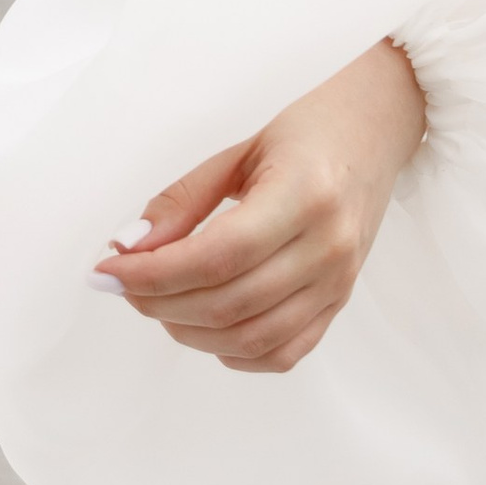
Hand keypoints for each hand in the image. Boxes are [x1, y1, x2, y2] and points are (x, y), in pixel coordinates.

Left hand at [92, 40, 425, 373]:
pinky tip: (204, 326)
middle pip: (229, 303)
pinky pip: (282, 353)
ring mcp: (338, 282)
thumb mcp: (238, 152)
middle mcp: (327, 246)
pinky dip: (233, 351)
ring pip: (251, 338)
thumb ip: (182, 201)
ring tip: (157, 302)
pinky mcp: (340, 302)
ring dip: (189, 331)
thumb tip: (129, 247)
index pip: (216, 257)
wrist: (378, 131)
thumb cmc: (308, 132)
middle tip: (122, 285)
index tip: (107, 271)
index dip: (154, 273)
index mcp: (304, 195)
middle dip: (159, 302)